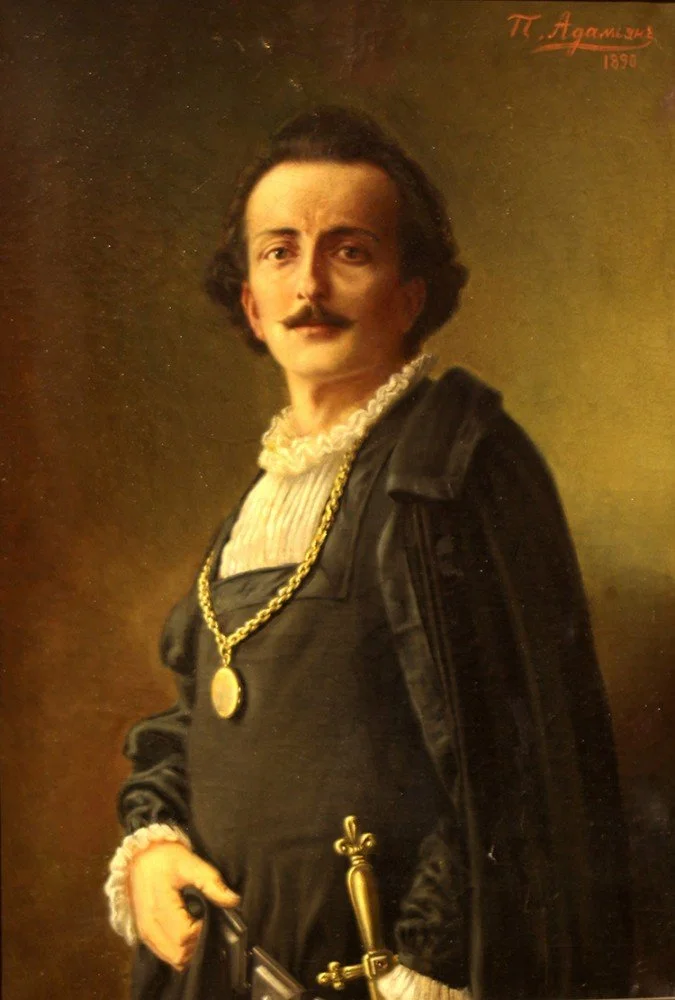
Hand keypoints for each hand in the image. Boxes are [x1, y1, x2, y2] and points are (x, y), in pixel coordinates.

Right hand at [129, 841, 239, 971]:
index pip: (185, 936)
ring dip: (188, 949)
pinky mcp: (144, 936)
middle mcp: (149, 926)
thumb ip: (211, 883)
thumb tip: (233, 900)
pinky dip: (178, 951)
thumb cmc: (167, 859)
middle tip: (203, 922)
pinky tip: (185, 933)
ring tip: (195, 926)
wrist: (142, 857)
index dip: (201, 930)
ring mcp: (144, 933)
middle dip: (197, 942)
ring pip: (173, 959)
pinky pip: (164, 956)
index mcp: (160, 907)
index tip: (206, 915)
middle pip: (180, 953)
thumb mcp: (192, 864)